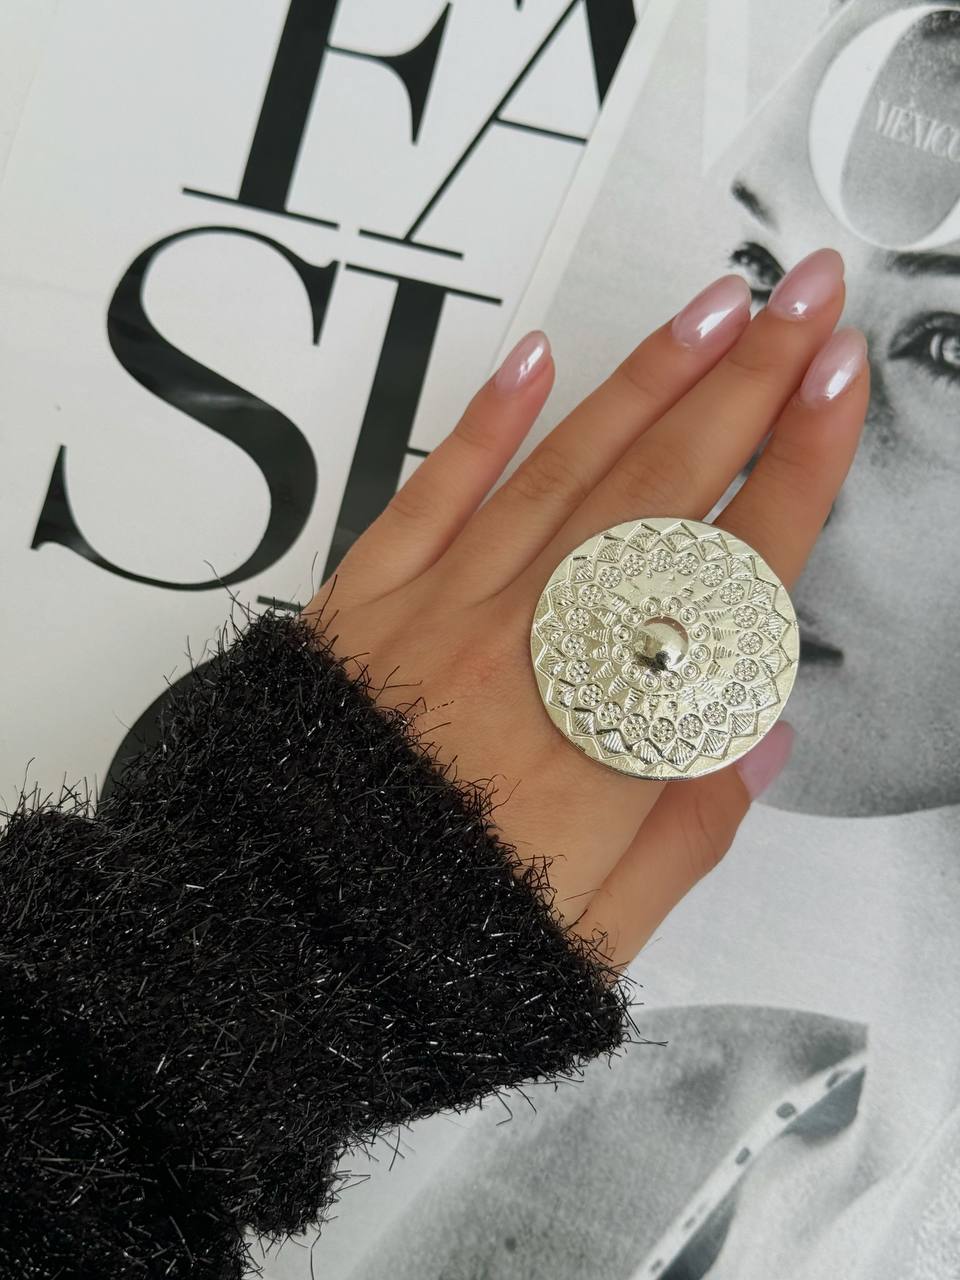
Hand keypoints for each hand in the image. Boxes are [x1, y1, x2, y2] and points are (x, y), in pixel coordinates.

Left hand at [302, 248, 867, 970]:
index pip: (732, 571)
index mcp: (611, 734)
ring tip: (715, 308)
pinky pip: (437, 489)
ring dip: (648, 379)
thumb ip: (690, 826)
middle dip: (748, 380)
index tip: (838, 385)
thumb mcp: (601, 928)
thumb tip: (758, 732)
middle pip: (663, 489)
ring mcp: (448, 608)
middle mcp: (538, 649)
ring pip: (568, 468)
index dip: (798, 468)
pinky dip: (490, 420)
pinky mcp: (369, 599)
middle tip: (804, 297)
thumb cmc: (438, 943)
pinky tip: (540, 359)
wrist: (279, 945)